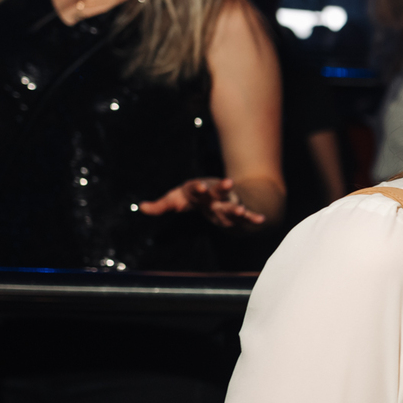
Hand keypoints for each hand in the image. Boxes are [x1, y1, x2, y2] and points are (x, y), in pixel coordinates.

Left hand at [138, 177, 265, 226]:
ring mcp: (227, 202)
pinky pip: (246, 216)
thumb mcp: (175, 199)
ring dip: (237, 207)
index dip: (197, 187)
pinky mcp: (237, 211)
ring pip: (232, 204)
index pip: (196, 188)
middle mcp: (214, 194)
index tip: (199, 186)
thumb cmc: (193, 197)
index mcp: (197, 190)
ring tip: (241, 210)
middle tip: (228, 183)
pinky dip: (253, 217)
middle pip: (218, 191)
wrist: (218, 193)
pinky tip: (261, 220)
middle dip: (222, 188)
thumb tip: (141, 208)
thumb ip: (160, 205)